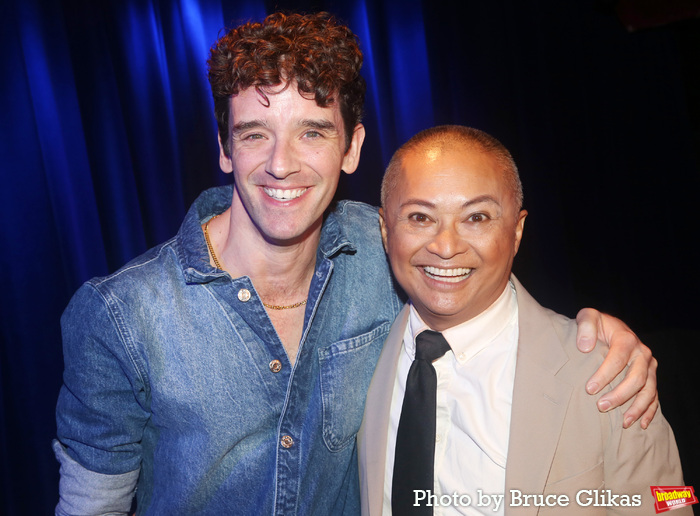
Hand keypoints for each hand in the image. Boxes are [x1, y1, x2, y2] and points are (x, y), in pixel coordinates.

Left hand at [576, 308, 657, 428]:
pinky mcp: (651, 376)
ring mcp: (649, 366)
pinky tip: (640, 424)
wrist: (610, 328)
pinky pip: (654, 396)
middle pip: (636, 378)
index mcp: (626, 338)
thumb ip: (585, 327)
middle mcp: (642, 352)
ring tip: (623, 422)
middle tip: (601, 406)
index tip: (589, 389)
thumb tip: (584, 347)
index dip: (605, 375)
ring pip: (648, 390)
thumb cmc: (596, 326)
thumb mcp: (588, 318)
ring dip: (636, 407)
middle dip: (619, 395)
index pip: (618, 359)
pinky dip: (649, 411)